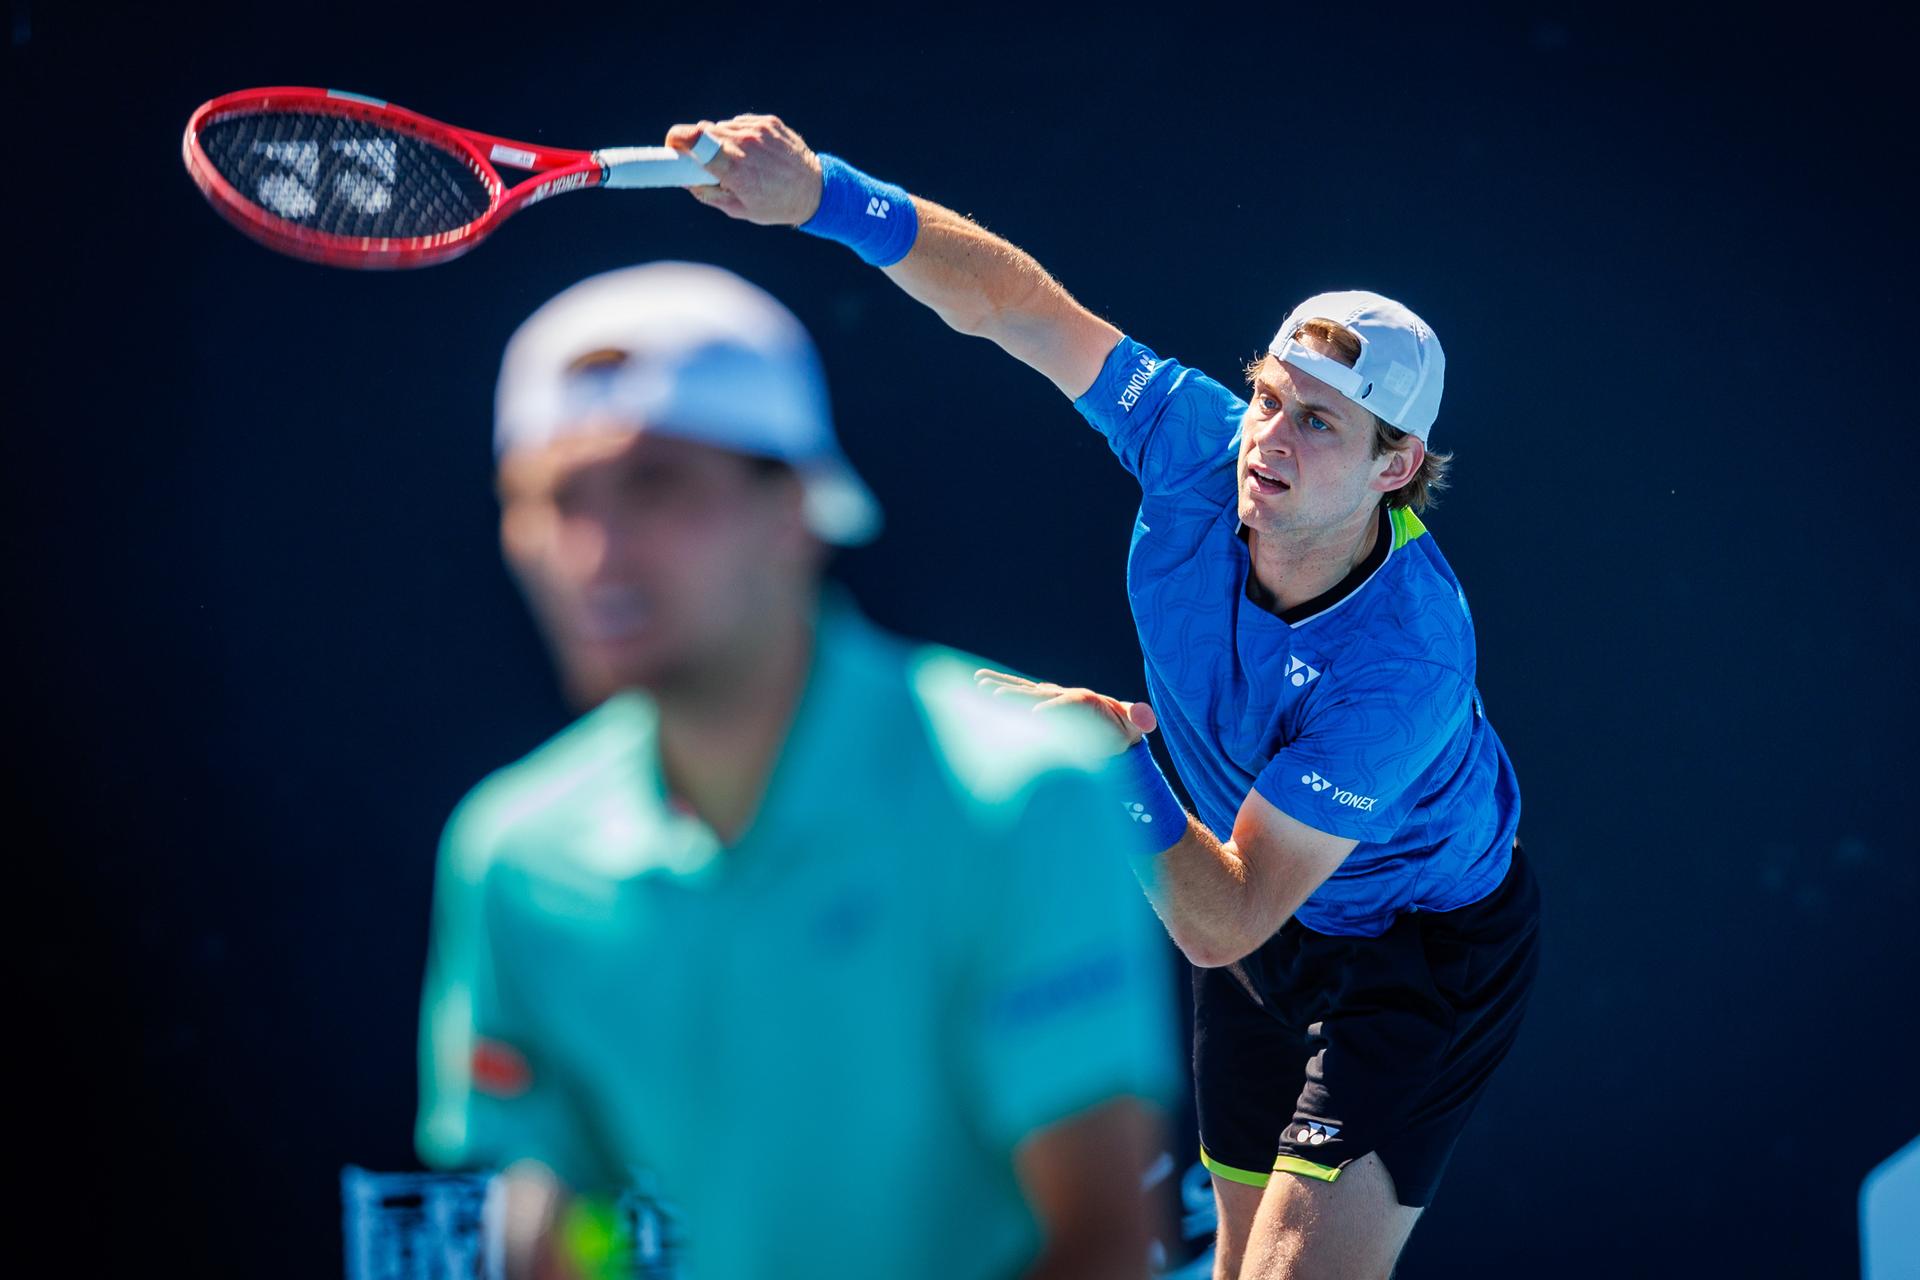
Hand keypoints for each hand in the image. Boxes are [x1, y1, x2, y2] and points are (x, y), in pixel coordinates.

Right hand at [664, 114, 822, 224]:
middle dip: (696, 146)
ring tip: (738, 162)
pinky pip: (741, 124)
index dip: (675, 140)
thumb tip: (685, 179)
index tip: (671, 148)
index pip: (693, 138)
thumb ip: (708, 193)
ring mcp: (758, 129)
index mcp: (735, 168)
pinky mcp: (769, 122)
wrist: (816, 191)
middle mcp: (746, 143)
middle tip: (703, 163)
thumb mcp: (738, 209)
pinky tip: (754, 154)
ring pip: (721, 127)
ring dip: (720, 142)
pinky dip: (739, 136)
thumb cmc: (776, 205)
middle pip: (702, 131)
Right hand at [973, 669, 1157, 753]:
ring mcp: (1052, 696)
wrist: (1115, 724)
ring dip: (1002, 687)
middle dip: (1018, 696)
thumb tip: (1145, 717)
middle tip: (995, 696)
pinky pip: (1019, 693)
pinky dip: (1000, 687)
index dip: (1052, 709)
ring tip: (980, 683)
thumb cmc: (1122, 729)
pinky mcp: (1041, 701)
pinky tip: (979, 684)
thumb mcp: (1134, 725)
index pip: (1066, 703)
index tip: (1035, 717)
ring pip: (1024, 690)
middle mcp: (1065, 694)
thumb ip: (1138, 719)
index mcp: (1085, 700)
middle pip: (1039, 694)